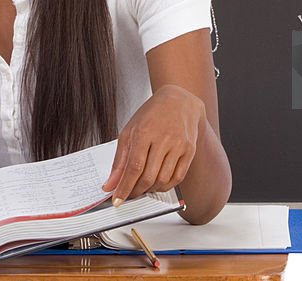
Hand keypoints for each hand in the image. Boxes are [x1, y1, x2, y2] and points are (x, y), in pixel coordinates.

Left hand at [102, 84, 205, 204]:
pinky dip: (165, 186)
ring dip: (150, 190)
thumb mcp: (129, 131)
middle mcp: (164, 139)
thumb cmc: (152, 114)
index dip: (124, 187)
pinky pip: (178, 178)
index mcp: (145, 132)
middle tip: (128, 194)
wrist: (179, 101)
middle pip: (148, 176)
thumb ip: (120, 159)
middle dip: (136, 191)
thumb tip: (111, 184)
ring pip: (163, 180)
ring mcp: (179, 146)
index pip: (134, 167)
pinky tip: (157, 183)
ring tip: (142, 187)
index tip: (117, 199)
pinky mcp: (190, 151)